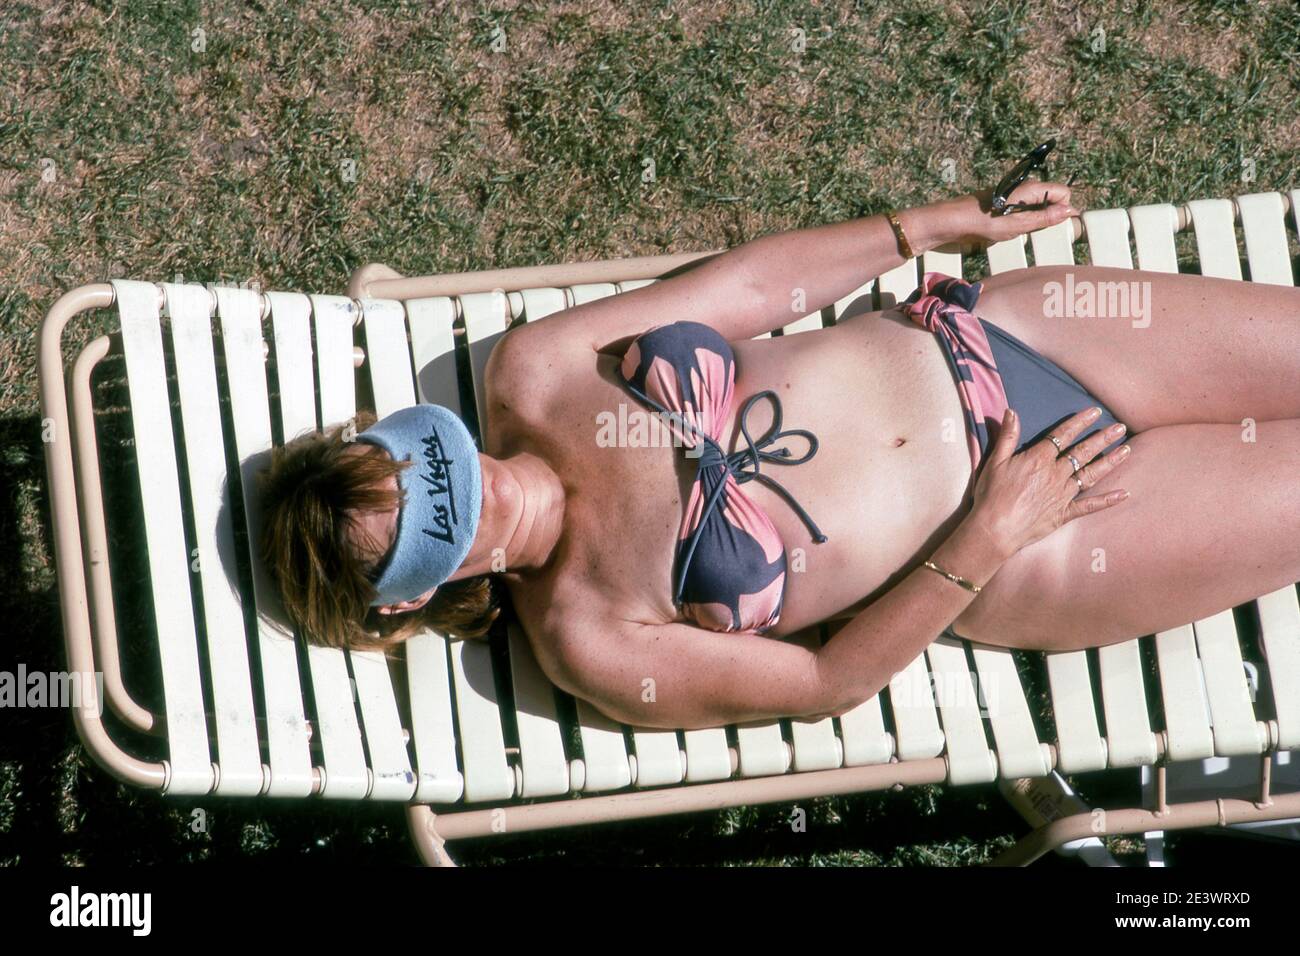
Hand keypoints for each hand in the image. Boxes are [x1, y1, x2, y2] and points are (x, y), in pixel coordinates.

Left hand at [939, 180, 1078, 249]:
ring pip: (1036, 203)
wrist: (952, 221)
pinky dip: (1020, 217)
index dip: (1062, 208)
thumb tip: (1069, 211)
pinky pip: (1022, 207)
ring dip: (1032, 218)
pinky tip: (1006, 227)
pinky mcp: (1003, 199)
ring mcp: (1013, 192)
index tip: (1052, 224)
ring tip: (1015, 229)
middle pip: (1050, 197)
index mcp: (1030, 188)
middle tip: (1030, 229)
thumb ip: (1044, 218)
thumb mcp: (1017, 225)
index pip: (1063, 192)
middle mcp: (1024, 186)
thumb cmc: (983, 223)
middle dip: (1048, 214)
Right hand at [967, 406, 1131, 558]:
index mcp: (1039, 459)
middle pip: (1083, 452)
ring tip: (1126, 450)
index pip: (1063, 435)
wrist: (995, 528)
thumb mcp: (995, 461)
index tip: (1096, 412)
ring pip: (1091, 474)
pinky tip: (1124, 494)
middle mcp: (1056, 474)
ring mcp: (1063, 494)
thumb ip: (1007, 436)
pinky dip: (1107, 500)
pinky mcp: (1065, 513)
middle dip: (1102, 438)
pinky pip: (1090, 505)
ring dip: (1110, 461)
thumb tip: (1011, 411)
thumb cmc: (991, 495)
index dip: (1080, 422)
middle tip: (1120, 427)